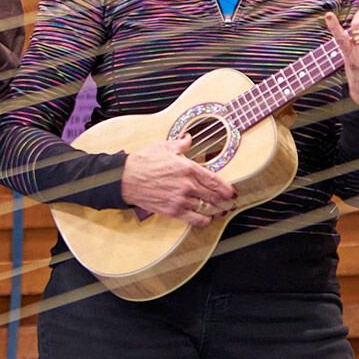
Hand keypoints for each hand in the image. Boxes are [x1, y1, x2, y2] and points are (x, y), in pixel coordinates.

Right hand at [121, 137, 237, 225]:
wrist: (125, 178)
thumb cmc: (143, 161)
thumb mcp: (163, 147)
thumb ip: (181, 144)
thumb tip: (189, 138)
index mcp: (188, 168)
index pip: (215, 180)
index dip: (227, 188)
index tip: (232, 192)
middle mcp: (187, 185)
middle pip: (213, 196)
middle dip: (225, 200)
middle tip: (231, 202)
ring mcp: (180, 199)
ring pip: (206, 208)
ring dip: (216, 210)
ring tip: (221, 211)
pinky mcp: (173, 211)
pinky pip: (195, 219)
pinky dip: (204, 220)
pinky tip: (207, 219)